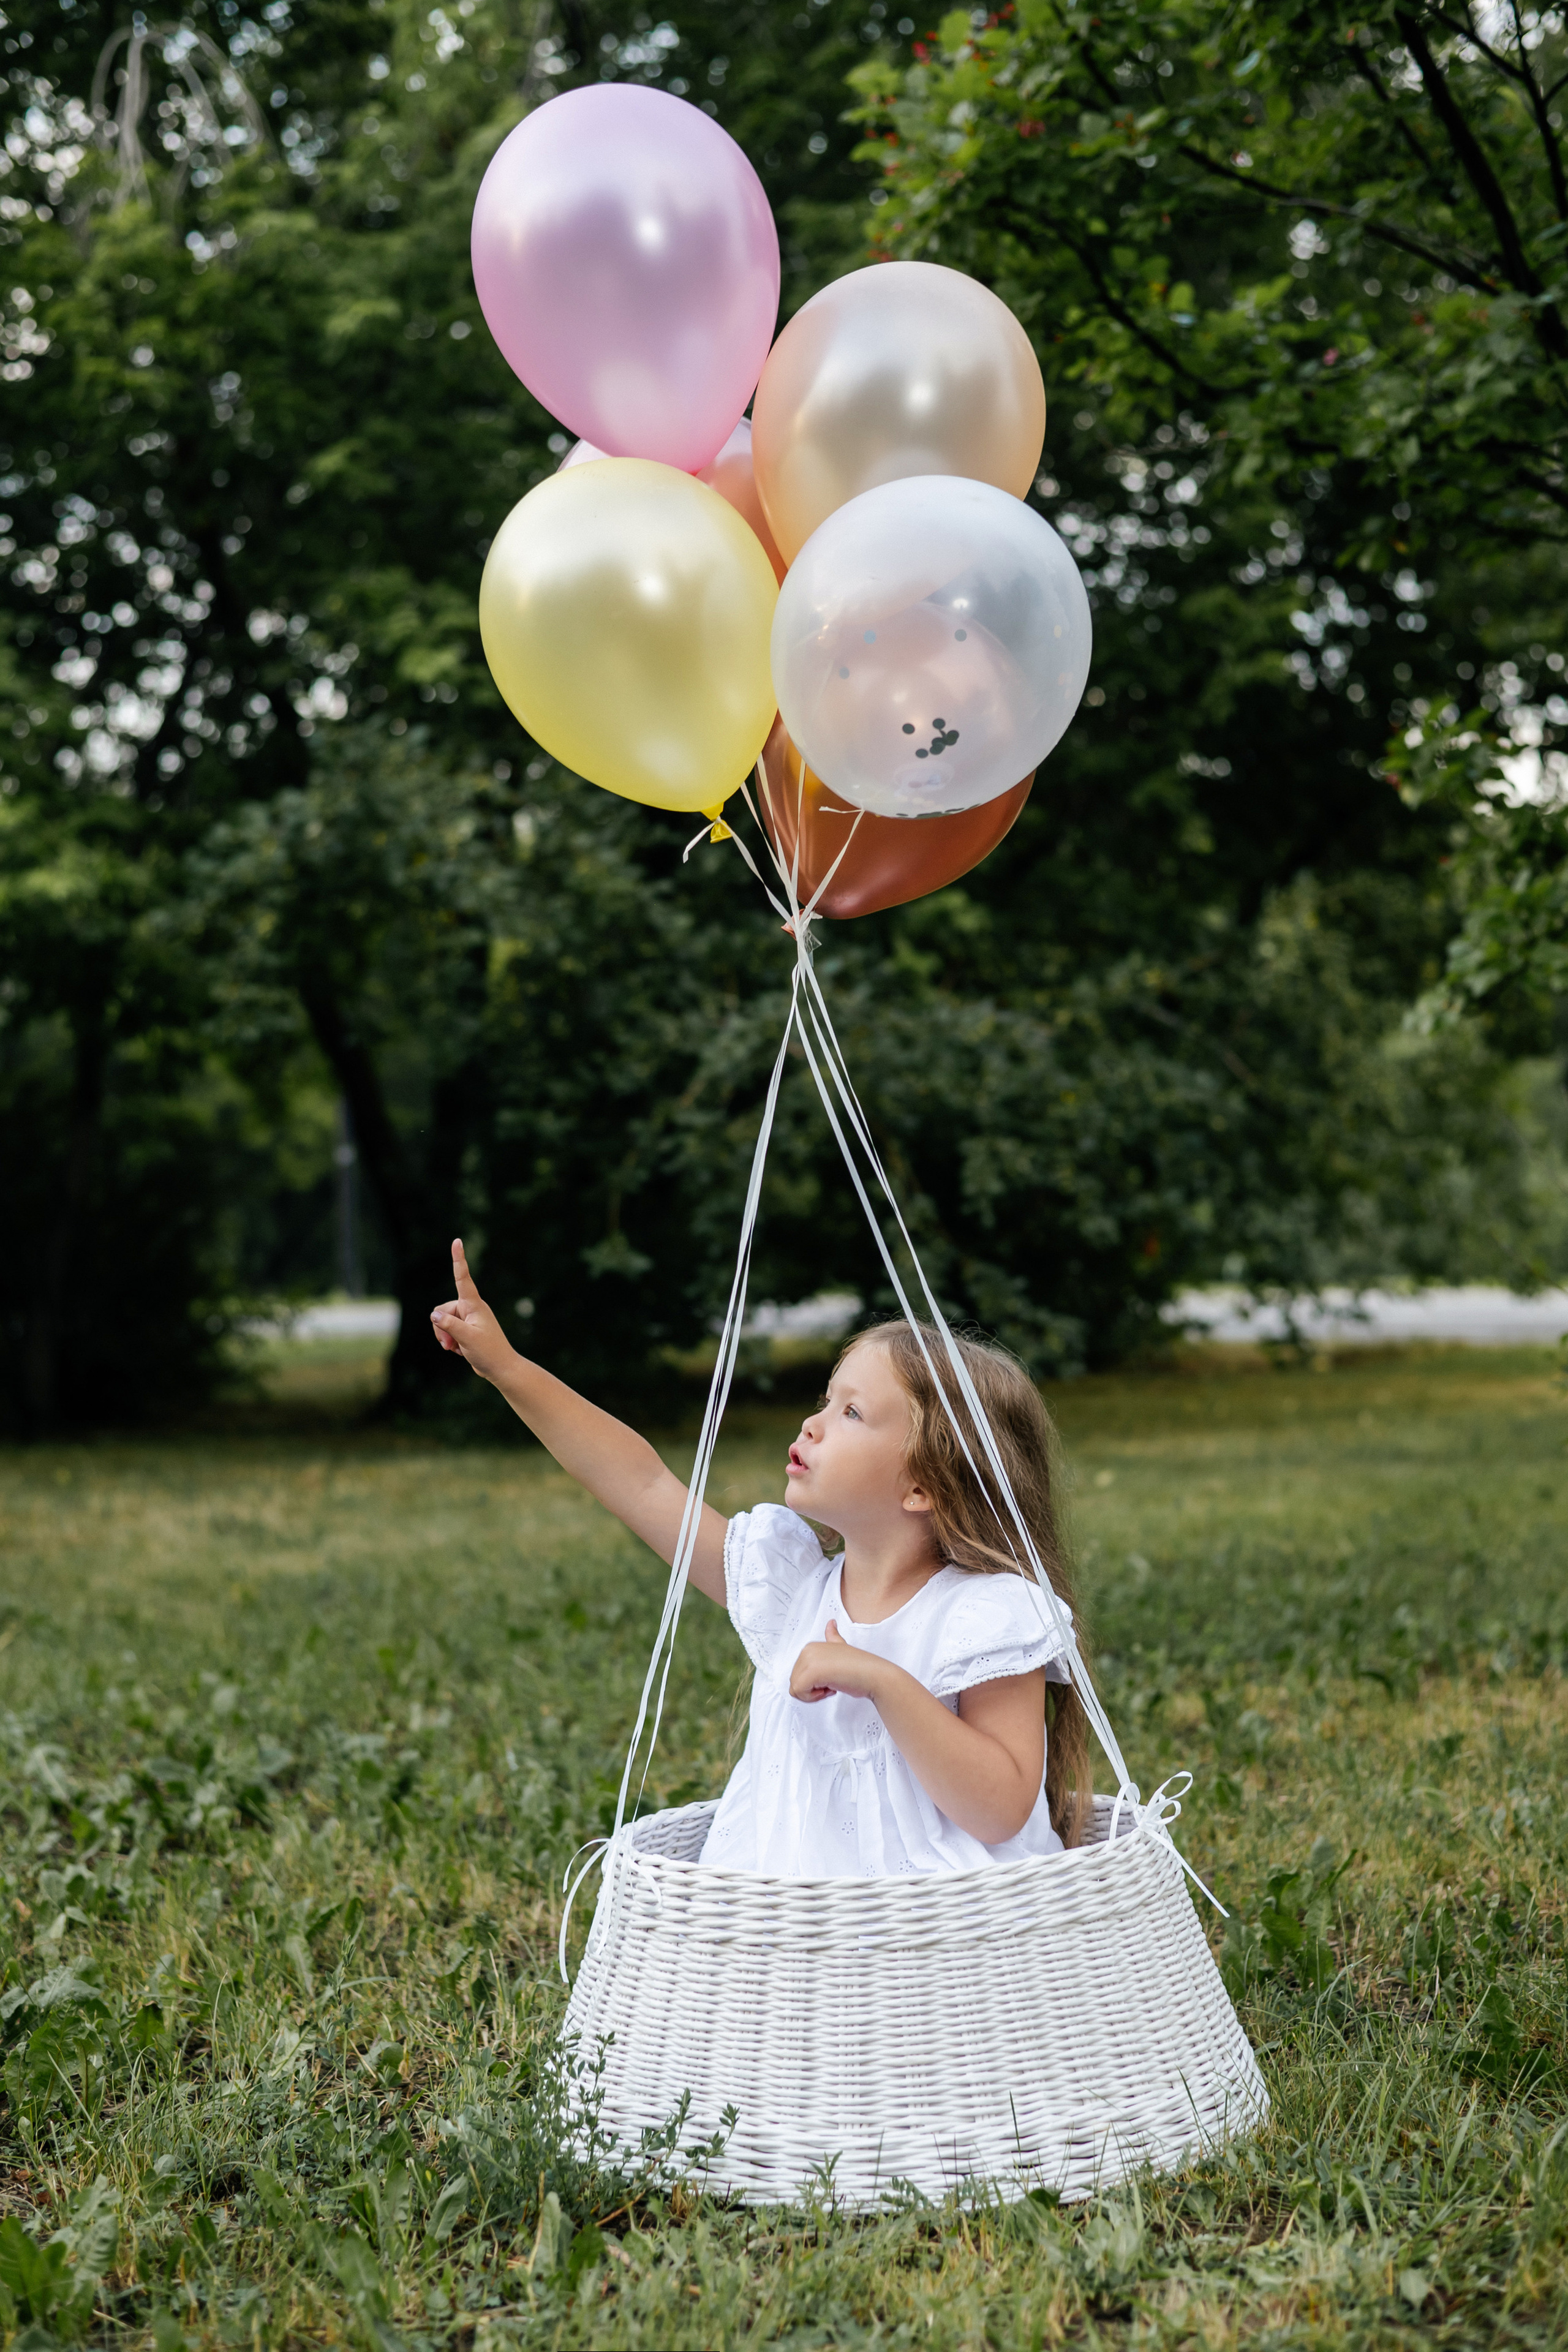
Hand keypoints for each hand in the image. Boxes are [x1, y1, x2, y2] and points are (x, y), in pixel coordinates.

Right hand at [429, 1239, 516, 1384]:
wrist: (500, 1368)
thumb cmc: (489, 1352)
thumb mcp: (467, 1338)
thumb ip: (449, 1325)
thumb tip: (434, 1314)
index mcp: (474, 1305)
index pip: (463, 1278)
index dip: (458, 1259)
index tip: (457, 1241)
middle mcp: (471, 1308)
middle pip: (443, 1310)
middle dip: (442, 1328)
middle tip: (451, 1345)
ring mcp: (469, 1319)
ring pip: (443, 1322)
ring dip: (445, 1337)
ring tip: (457, 1349)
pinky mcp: (466, 1329)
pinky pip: (448, 1331)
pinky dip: (450, 1342)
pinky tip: (461, 1350)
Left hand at [788, 1619, 881, 1703]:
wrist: (874, 1675)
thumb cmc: (860, 1667)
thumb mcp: (842, 1647)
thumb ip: (833, 1637)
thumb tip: (830, 1623)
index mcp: (812, 1647)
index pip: (799, 1674)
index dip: (814, 1682)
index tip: (832, 1677)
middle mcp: (807, 1651)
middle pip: (795, 1682)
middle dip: (813, 1689)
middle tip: (833, 1683)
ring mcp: (808, 1660)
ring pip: (796, 1689)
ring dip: (814, 1694)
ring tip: (832, 1684)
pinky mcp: (811, 1673)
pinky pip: (800, 1693)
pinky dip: (814, 1698)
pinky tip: (831, 1688)